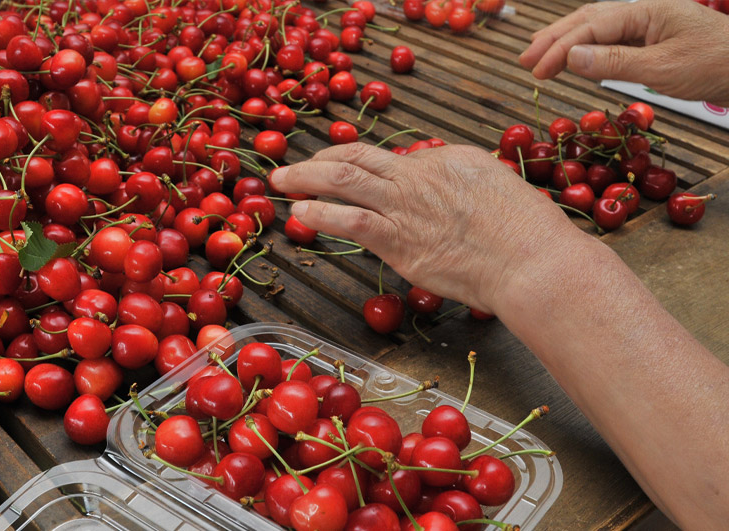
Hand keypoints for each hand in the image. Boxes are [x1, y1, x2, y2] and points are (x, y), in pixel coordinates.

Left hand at [269, 143, 584, 313]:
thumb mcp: (500, 190)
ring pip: (343, 178)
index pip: (398, 160)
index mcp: (449, 158)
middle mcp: (420, 173)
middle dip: (322, 158)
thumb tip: (451, 192)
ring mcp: (405, 204)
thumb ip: (468, 185)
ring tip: (282, 182)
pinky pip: (347, 218)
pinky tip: (302, 212)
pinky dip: (320, 212)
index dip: (373, 172)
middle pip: (359, 156)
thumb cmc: (528, 234)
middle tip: (299, 165)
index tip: (358, 181)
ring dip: (306, 177)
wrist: (531, 260)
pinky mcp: (396, 237)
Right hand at [519, 0, 728, 105]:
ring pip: (596, 27)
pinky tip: (574, 57)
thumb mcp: (661, 69)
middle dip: (553, 38)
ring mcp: (648, 23)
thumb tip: (571, 59)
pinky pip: (610, 39)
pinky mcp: (652, 38)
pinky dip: (586, 47)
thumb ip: (614, 63)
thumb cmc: (715, 66)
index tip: (535, 71)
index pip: (590, 27)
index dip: (558, 49)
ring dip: (565, 40)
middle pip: (587, 19)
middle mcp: (643, 11)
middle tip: (524, 59)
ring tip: (538, 55)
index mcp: (645, 11)